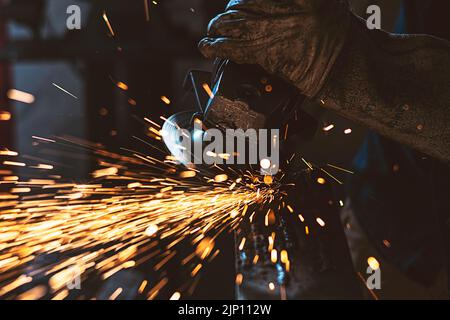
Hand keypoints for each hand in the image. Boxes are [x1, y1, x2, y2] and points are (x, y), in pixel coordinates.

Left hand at [199, 0, 350, 96]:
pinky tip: (207, 47)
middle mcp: (287, 8)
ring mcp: (278, 30)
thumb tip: (263, 1)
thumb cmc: (339, 38)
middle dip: (228, 13)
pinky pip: (235, 48)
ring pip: (235, 24)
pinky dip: (217, 47)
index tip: (237, 3)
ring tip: (211, 33)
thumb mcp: (327, 2)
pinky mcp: (270, 53)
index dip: (243, 0)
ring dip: (218, 28)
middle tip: (220, 21)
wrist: (346, 67)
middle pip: (243, 5)